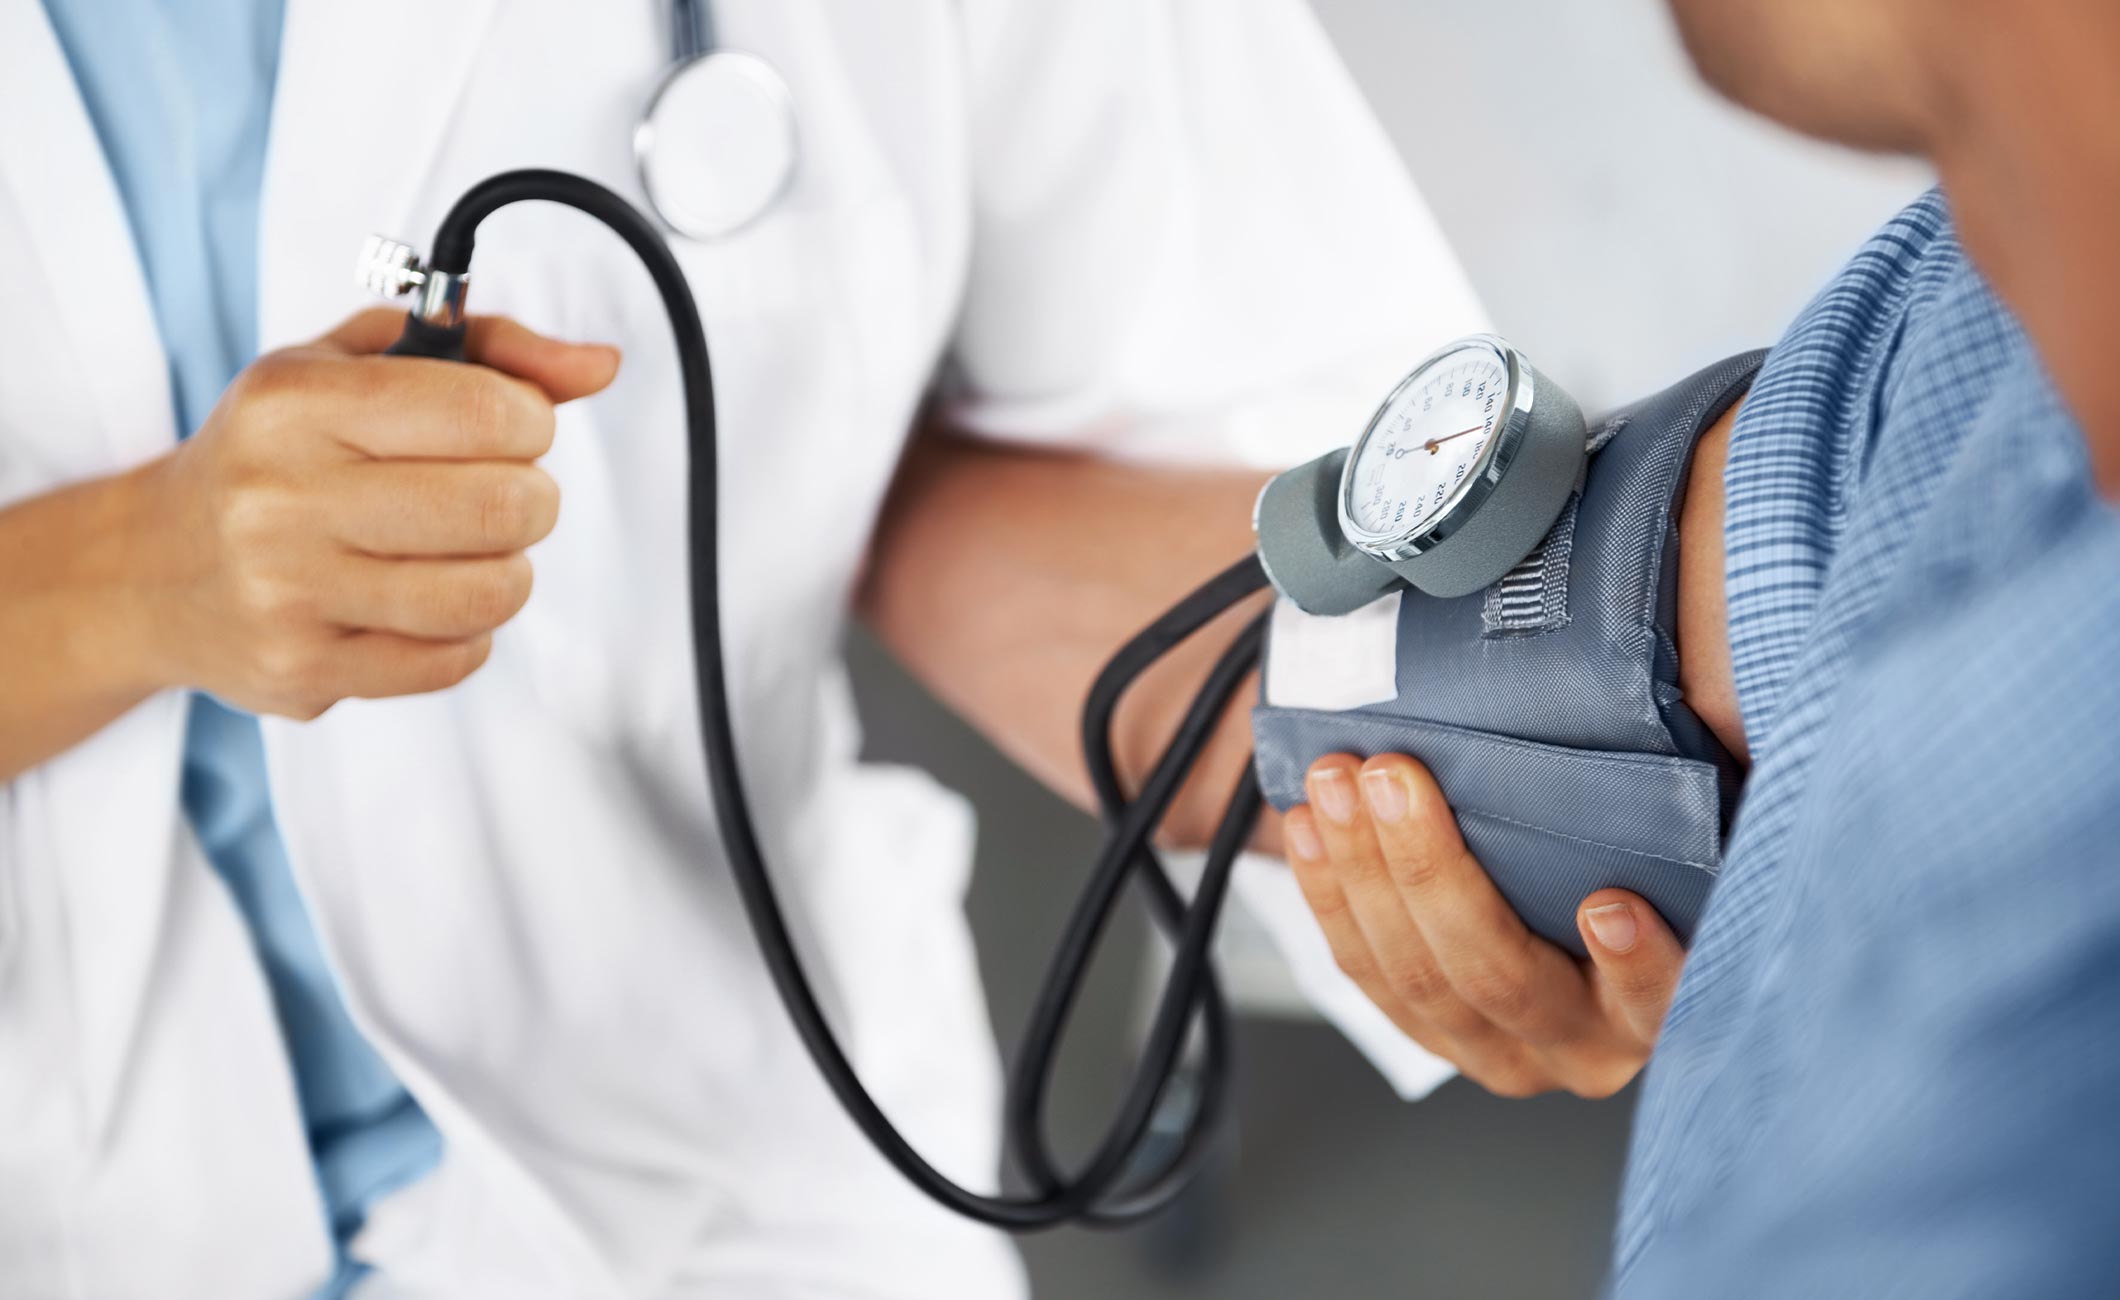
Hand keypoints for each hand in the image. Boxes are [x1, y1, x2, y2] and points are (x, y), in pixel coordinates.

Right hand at [129, 309, 619, 718]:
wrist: (154, 569)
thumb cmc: (279, 453)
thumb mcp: (359, 365)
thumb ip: (489, 349)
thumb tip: (600, 365)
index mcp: (296, 404)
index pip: (485, 409)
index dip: (532, 421)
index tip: (512, 427)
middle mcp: (281, 498)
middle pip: (501, 507)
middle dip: (530, 499)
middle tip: (500, 494)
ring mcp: (289, 593)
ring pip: (486, 594)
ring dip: (506, 570)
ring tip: (471, 550)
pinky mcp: (305, 671)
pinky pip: (453, 661)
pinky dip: (466, 633)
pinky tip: (424, 602)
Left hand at [1282, 752, 1683, 1097]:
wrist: (1588, 907)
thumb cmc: (1645, 856)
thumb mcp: (1695, 835)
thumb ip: (1695, 800)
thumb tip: (1726, 707)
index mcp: (1658, 1010)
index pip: (1657, 1000)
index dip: (1636, 964)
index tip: (1608, 906)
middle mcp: (1580, 1046)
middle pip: (1497, 976)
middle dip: (1430, 871)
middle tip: (1392, 777)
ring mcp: (1498, 1050)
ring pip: (1413, 977)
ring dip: (1361, 872)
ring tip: (1334, 782)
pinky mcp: (1429, 1033)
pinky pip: (1364, 972)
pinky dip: (1329, 894)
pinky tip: (1308, 827)